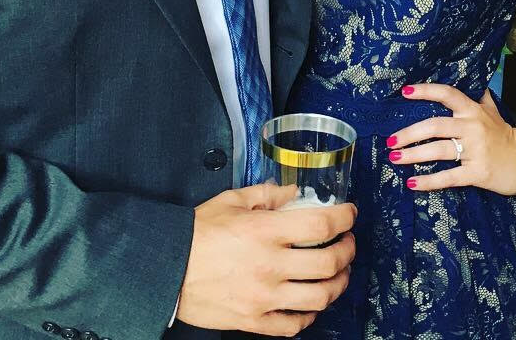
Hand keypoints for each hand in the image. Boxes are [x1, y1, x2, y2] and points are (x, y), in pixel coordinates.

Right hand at [176, 182, 356, 335]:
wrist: (166, 268)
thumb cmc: (196, 233)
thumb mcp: (231, 200)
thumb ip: (267, 194)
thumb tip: (293, 191)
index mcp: (265, 231)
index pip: (321, 225)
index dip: (344, 218)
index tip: (349, 213)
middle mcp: (270, 265)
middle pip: (329, 263)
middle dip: (347, 251)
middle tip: (348, 243)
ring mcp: (264, 297)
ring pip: (319, 297)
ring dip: (338, 283)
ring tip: (339, 272)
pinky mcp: (254, 320)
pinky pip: (294, 324)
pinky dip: (310, 315)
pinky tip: (312, 302)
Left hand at [390, 84, 515, 196]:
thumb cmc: (504, 135)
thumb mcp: (491, 111)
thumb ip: (478, 96)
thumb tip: (471, 77)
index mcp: (472, 110)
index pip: (447, 94)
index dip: (425, 91)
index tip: (404, 92)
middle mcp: (472, 126)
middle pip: (435, 125)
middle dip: (409, 133)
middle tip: (390, 141)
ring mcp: (475, 150)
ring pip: (438, 150)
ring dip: (413, 154)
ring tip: (395, 159)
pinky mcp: (478, 172)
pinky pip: (449, 176)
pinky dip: (429, 181)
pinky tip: (412, 182)